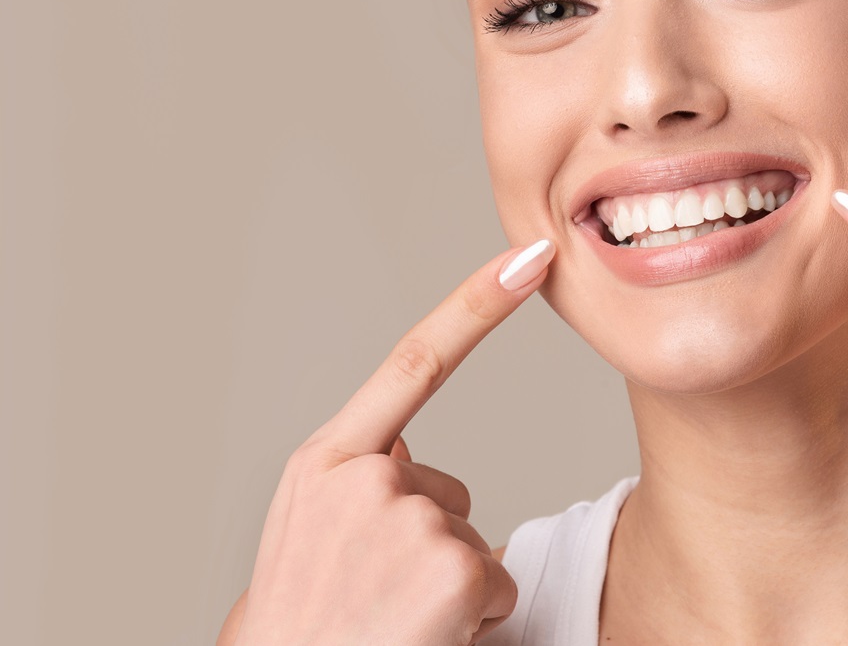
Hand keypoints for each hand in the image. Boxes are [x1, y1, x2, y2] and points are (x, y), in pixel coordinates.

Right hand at [234, 239, 554, 645]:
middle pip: (446, 490)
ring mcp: (410, 519)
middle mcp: (367, 478)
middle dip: (428, 544)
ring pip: (468, 540)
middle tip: (371, 597)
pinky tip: (421, 636)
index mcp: (327, 462)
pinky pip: (495, 586)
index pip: (413, 362)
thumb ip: (356, 480)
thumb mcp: (308, 530)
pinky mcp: (453, 569)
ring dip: (444, 587)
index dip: (476, 306)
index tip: (528, 258)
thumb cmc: (300, 624)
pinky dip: (472, 619)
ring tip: (385, 620)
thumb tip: (408, 464)